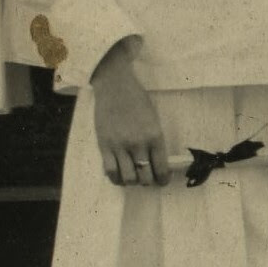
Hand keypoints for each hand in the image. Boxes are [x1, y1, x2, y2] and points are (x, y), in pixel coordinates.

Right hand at [91, 41, 169, 189]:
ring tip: (133, 176)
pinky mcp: (104, 145)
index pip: (162, 170)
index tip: (162, 180)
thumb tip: (156, 164)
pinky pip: (110, 172)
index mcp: (155, 136)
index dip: (163, 180)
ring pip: (128, 179)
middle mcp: (138, 144)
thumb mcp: (154, 119)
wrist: (114, 85)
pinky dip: (116, 179)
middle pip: (145, 178)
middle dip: (148, 181)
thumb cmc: (137, 99)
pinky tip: (119, 175)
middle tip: (147, 177)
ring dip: (133, 181)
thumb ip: (155, 142)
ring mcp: (120, 146)